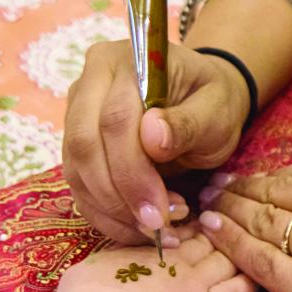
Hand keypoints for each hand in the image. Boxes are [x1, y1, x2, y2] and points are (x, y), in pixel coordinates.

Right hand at [46, 234, 254, 291]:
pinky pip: (241, 288)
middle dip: (214, 228)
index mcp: (140, 251)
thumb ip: (99, 266)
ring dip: (235, 247)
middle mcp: (172, 260)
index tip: (191, 223)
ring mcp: (196, 283)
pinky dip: (251, 276)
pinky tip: (259, 269)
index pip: (169, 231)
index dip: (182, 226)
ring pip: (226, 255)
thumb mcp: (81, 277)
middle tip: (225, 223)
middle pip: (202, 238)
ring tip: (246, 240)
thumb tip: (100, 269)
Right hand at [62, 43, 252, 244]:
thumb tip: (151, 135)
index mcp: (123, 62)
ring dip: (112, 210)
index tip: (161, 210)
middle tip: (156, 226)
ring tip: (155, 228)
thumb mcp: (215, 110)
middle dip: (118, 195)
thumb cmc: (211, 102)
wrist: (201, 103)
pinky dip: (106, 215)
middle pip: (84, 145)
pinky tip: (137, 229)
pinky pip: (79, 187)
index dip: (132, 170)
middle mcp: (88, 83)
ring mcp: (76, 115)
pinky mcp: (75, 147)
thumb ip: (187, 122)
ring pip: (76, 171)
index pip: (114, 119)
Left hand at [198, 159, 291, 291]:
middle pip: (276, 190)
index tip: (257, 177)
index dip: (274, 175)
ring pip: (261, 221)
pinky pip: (260, 262)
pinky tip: (214, 233)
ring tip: (205, 206)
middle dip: (242, 188)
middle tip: (214, 186)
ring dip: (229, 211)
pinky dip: (232, 244)